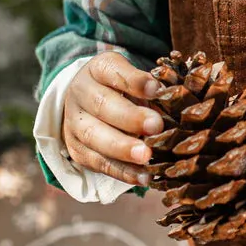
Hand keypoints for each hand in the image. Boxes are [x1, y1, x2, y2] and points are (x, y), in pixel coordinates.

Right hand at [61, 53, 164, 185]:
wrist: (83, 100)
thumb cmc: (117, 84)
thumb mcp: (129, 73)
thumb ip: (146, 84)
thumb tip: (171, 96)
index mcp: (97, 69)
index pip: (113, 71)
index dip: (134, 81)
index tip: (157, 89)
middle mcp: (80, 94)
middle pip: (102, 105)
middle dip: (130, 118)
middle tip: (156, 126)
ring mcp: (74, 123)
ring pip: (95, 137)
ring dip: (123, 149)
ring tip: (147, 156)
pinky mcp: (77, 150)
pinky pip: (98, 163)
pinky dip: (122, 172)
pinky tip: (144, 176)